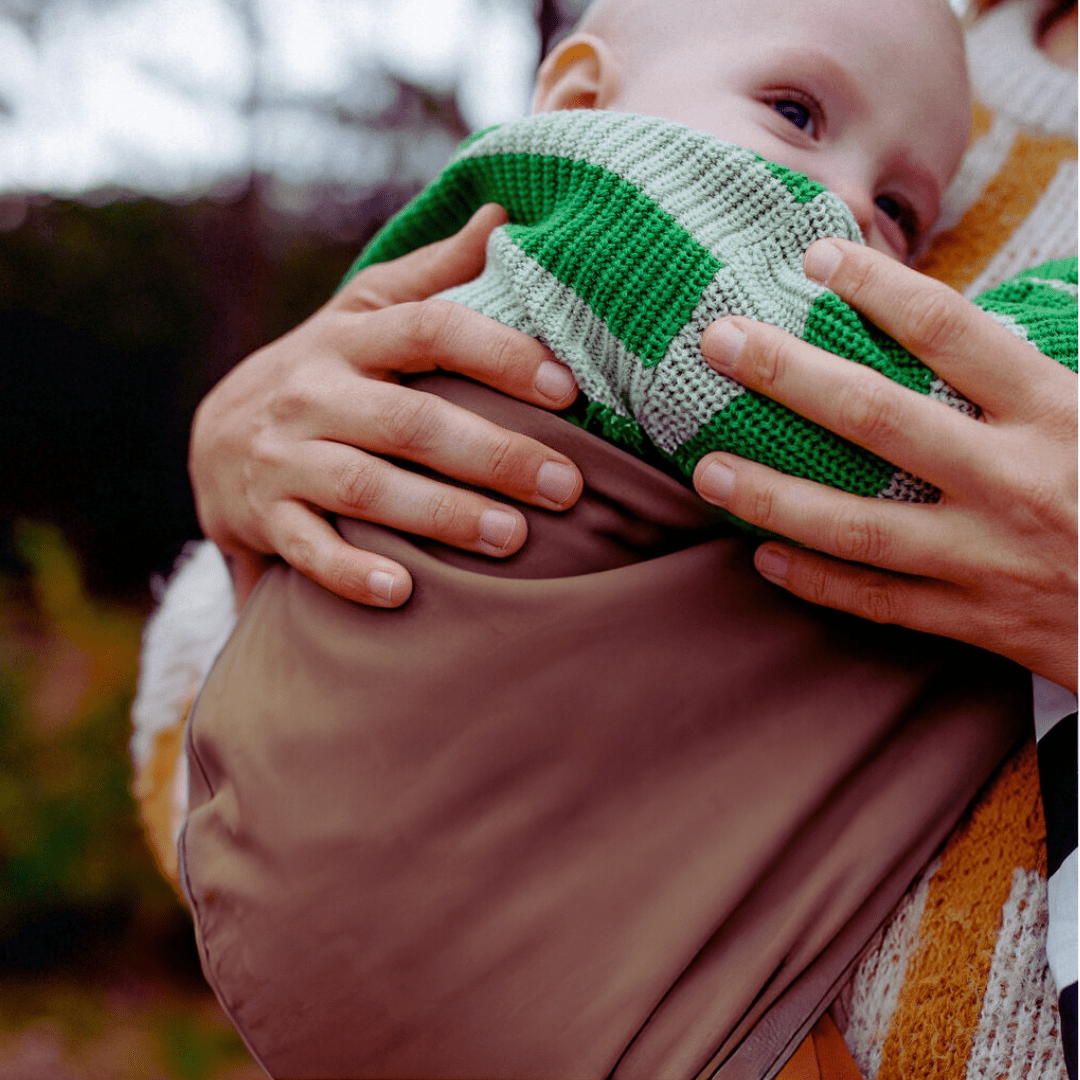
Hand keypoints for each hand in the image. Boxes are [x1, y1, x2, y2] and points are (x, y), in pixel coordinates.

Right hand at [189, 204, 580, 609]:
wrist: (218, 435)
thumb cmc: (324, 371)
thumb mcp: (364, 311)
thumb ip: (433, 273)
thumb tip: (503, 214)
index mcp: (351, 336)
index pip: (430, 328)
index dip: (500, 354)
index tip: (567, 390)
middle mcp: (314, 392)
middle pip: (411, 420)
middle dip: (493, 454)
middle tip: (566, 487)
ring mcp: (284, 456)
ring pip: (366, 486)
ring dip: (442, 515)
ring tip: (512, 538)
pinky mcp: (264, 515)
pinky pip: (307, 548)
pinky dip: (351, 572)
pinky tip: (403, 593)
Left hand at [692, 238, 1077, 690]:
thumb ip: (1030, 371)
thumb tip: (945, 325)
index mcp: (1055, 411)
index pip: (951, 331)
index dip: (878, 288)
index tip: (815, 259)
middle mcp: (1014, 479)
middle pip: (877, 417)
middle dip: (787, 376)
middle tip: (719, 343)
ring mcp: (990, 556)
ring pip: (857, 524)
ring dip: (772, 496)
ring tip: (706, 472)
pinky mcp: (979, 620)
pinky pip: (880, 600)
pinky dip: (817, 582)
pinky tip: (762, 557)